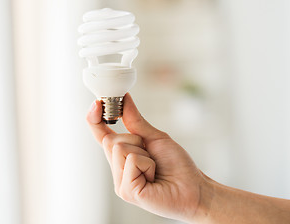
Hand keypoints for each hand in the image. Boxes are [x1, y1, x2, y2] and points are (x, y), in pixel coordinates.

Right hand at [86, 94, 212, 222]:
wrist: (194, 189)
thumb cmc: (177, 165)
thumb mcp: (155, 137)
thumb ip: (135, 121)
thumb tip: (124, 98)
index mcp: (122, 157)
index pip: (102, 136)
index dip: (95, 119)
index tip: (97, 104)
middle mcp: (118, 170)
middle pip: (110, 140)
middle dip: (134, 140)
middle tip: (151, 155)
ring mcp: (121, 182)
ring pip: (119, 149)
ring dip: (143, 153)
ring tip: (154, 168)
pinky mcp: (127, 191)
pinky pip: (131, 161)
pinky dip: (147, 164)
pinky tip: (153, 176)